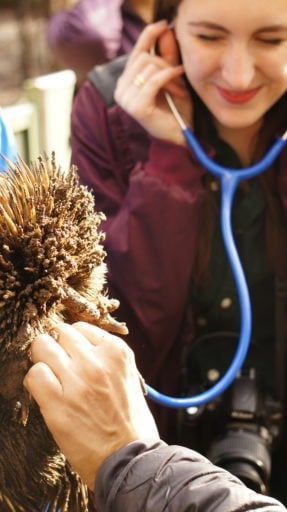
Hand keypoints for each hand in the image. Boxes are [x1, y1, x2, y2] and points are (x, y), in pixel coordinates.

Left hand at [23, 322, 158, 489]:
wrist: (130, 459)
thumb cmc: (130, 421)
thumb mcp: (129, 377)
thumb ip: (107, 359)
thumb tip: (80, 347)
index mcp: (116, 352)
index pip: (80, 328)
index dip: (73, 342)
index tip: (72, 356)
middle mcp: (96, 361)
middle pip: (60, 333)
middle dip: (57, 346)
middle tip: (59, 365)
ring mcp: (76, 381)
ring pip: (42, 346)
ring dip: (43, 360)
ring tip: (51, 378)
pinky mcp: (58, 404)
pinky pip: (34, 375)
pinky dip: (35, 381)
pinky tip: (45, 393)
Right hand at [115, 20, 191, 145]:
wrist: (179, 137)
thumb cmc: (176, 110)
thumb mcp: (173, 78)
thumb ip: (168, 56)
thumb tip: (165, 30)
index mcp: (126, 82)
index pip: (136, 52)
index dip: (148, 36)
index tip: (163, 24)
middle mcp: (121, 89)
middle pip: (144, 58)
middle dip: (165, 64)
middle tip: (179, 78)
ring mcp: (126, 99)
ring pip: (148, 67)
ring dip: (169, 76)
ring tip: (179, 90)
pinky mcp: (135, 107)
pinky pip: (154, 81)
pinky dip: (169, 78)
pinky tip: (179, 85)